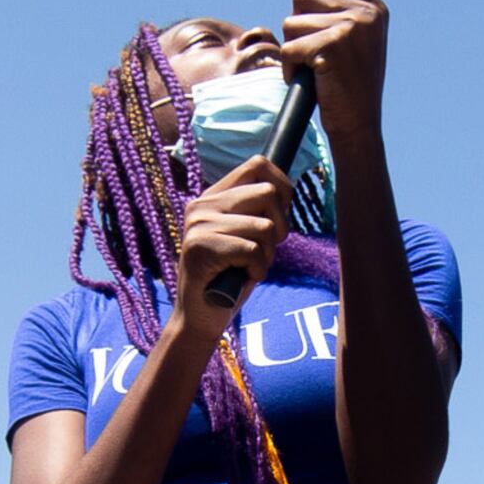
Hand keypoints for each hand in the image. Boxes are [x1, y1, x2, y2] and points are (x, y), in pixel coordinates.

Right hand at [173, 161, 290, 325]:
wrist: (200, 318)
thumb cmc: (230, 278)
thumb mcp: (246, 236)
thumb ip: (258, 210)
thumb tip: (285, 189)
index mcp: (213, 197)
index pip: (258, 165)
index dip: (283, 187)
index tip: (280, 215)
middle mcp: (202, 205)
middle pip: (268, 193)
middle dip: (279, 227)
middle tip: (263, 251)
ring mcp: (198, 225)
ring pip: (264, 226)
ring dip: (267, 255)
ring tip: (247, 267)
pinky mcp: (199, 247)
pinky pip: (253, 250)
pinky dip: (257, 270)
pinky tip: (241, 278)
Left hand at [277, 0, 390, 146]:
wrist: (359, 126)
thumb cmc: (349, 86)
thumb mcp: (356, 41)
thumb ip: (340, 11)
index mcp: (374, 8)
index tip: (318, 16)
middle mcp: (365, 13)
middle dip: (298, 24)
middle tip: (315, 52)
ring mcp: (350, 28)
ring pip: (290, 22)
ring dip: (293, 49)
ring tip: (315, 69)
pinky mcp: (331, 47)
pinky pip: (288, 48)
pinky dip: (290, 68)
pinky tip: (311, 81)